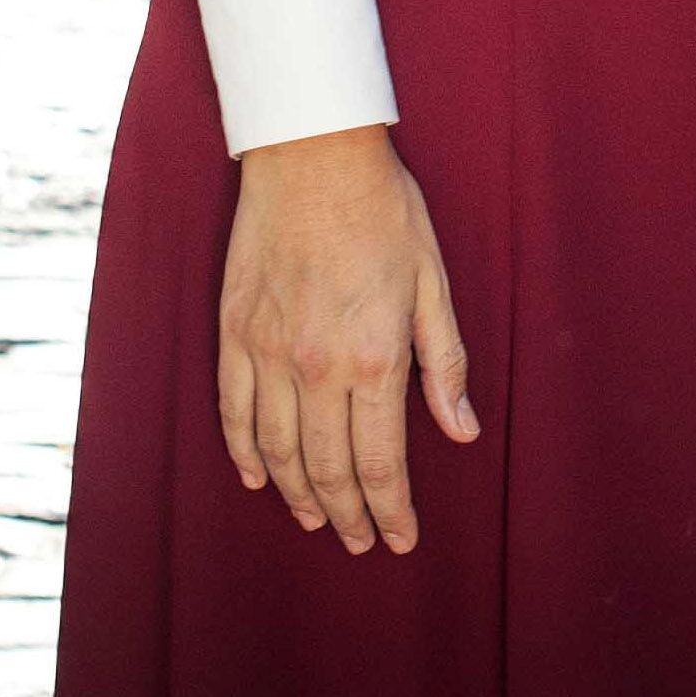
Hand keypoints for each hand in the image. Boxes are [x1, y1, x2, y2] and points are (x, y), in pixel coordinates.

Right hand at [218, 127, 478, 555]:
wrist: (312, 154)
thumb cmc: (384, 211)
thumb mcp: (433, 282)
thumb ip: (444, 363)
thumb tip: (461, 430)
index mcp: (373, 358)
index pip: (379, 463)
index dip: (390, 510)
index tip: (399, 539)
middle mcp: (316, 367)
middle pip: (328, 468)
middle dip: (349, 515)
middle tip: (362, 543)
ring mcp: (268, 352)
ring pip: (278, 451)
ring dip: (298, 494)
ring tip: (317, 521)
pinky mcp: (235, 333)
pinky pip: (234, 410)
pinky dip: (245, 452)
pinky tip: (258, 476)